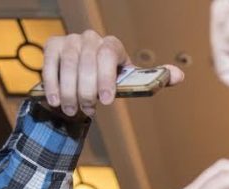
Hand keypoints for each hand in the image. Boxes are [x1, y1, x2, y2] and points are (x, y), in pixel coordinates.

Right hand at [41, 31, 184, 116]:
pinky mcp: (53, 46)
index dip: (107, 77)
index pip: (109, 54)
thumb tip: (179, 76)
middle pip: (86, 61)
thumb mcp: (131, 81)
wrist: (83, 78)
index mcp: (112, 45)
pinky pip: (50, 62)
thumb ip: (153, 79)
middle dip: (86, 90)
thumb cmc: (110, 80)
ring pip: (68, 64)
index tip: (107, 101)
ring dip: (69, 90)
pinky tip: (55, 101)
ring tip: (72, 110)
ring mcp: (70, 40)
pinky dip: (52, 83)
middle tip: (87, 110)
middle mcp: (91, 38)